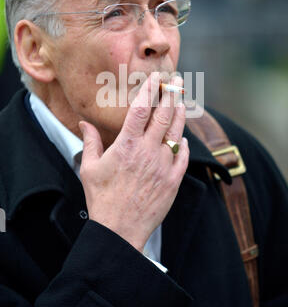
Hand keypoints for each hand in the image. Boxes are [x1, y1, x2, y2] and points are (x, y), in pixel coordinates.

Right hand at [79, 73, 188, 251]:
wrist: (119, 230)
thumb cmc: (102, 199)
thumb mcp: (89, 168)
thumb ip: (90, 142)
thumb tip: (84, 123)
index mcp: (126, 145)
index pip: (142, 108)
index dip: (150, 89)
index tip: (157, 76)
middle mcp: (147, 151)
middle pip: (164, 115)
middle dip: (172, 94)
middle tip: (177, 81)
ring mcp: (163, 166)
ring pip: (176, 132)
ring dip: (180, 114)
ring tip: (182, 101)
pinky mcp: (173, 180)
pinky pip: (183, 156)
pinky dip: (183, 144)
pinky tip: (182, 138)